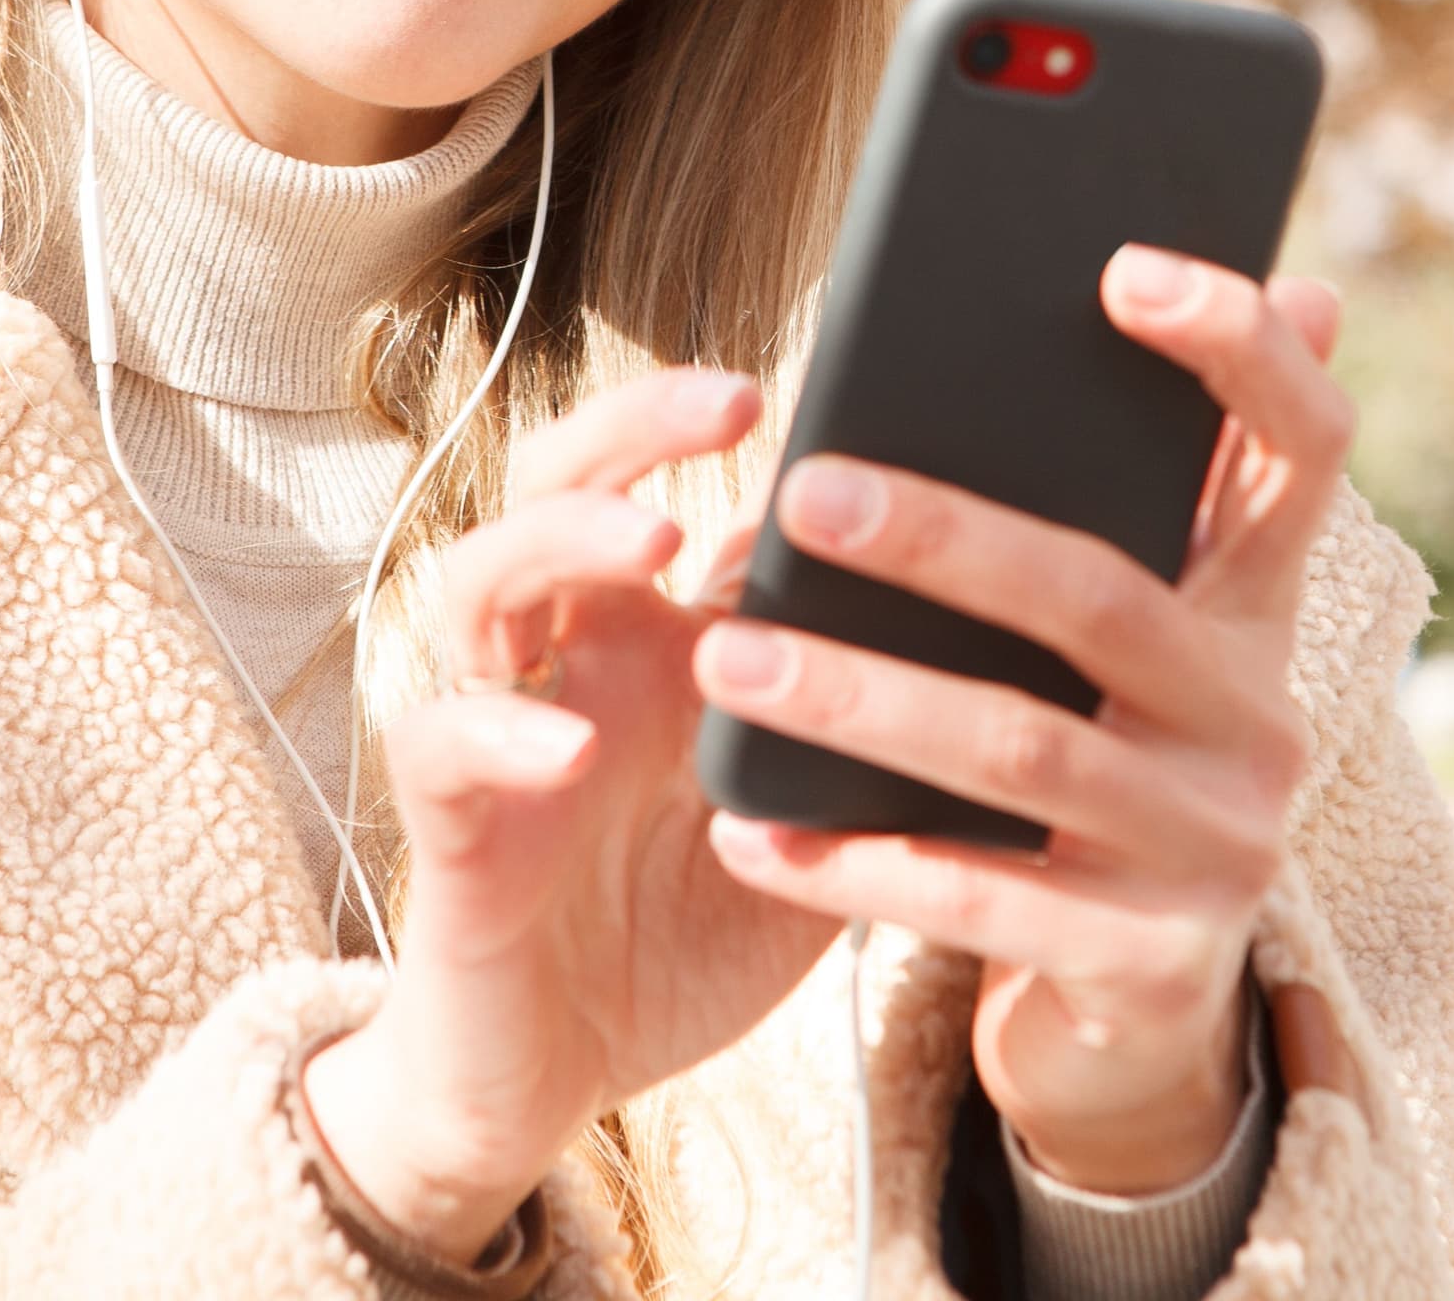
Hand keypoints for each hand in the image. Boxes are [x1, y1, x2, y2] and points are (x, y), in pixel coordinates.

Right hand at [300, 370, 837, 1260]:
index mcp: (660, 638)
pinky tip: (566, 742)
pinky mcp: (449, 818)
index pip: (680, 487)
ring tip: (657, 541)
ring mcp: (500, 721)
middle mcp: (571, 654)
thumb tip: (1010, 651)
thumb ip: (873, 732)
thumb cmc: (689, 927)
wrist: (562, 1074)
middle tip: (733, 400)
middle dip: (637, 426)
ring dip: (565, 543)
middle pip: (562, 482)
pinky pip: (443, 743)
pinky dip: (501, 732)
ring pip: (483, 578)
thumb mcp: (814, 821)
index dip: (736, 427)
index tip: (837, 379)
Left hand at [692, 246, 1354, 1193]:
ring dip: (860, 701)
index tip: (1122, 269)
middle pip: (1107, 599)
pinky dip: (850, 860)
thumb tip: (1219, 283)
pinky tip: (745, 824)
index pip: (1305, 448)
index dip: (1237, 352)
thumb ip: (1130, 487)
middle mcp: (1264, 717)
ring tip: (728, 657)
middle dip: (947, 542)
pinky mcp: (1151, 964)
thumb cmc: (1099, 754)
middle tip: (805, 492)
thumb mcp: (1133, 631)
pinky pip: (978, 899)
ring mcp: (1218, 847)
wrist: (1135, 999)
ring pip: (1021, 751)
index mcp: (1259, 606)